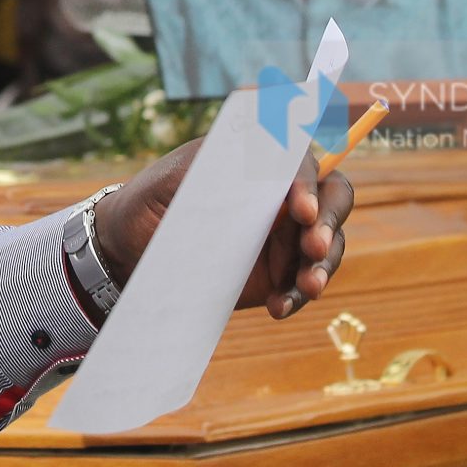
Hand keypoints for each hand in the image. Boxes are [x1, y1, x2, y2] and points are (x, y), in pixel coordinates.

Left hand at [93, 140, 356, 320]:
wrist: (132, 250)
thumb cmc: (153, 201)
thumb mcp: (174, 179)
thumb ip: (213, 168)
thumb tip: (255, 159)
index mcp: (259, 161)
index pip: (300, 163)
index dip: (308, 183)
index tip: (301, 209)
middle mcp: (281, 195)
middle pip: (333, 198)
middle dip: (329, 222)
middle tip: (313, 248)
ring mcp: (285, 235)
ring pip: (327, 243)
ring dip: (322, 265)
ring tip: (306, 288)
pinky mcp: (279, 273)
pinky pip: (303, 283)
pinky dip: (298, 296)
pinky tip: (278, 307)